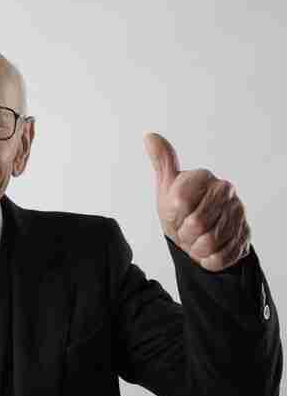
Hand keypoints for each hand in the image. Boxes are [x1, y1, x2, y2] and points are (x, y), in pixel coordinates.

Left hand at [144, 133, 250, 271]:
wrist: (198, 235)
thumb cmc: (180, 209)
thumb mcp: (167, 187)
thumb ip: (162, 162)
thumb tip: (149, 136)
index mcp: (204, 177)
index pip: (180, 201)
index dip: (172, 215)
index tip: (174, 215)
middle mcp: (225, 191)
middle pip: (196, 224)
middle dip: (184, 234)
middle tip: (185, 231)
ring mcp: (239, 213)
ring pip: (209, 242)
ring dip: (196, 248)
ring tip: (195, 240)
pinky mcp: (246, 236)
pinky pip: (222, 256)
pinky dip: (209, 260)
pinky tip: (207, 251)